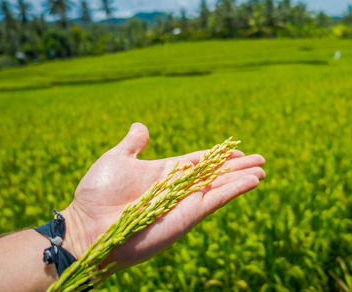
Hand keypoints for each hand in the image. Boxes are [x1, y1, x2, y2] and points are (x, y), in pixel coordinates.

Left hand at [62, 123, 264, 271]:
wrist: (89, 226)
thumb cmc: (98, 193)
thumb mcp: (117, 159)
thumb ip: (133, 144)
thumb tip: (141, 126)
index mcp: (165, 172)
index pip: (199, 162)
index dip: (218, 156)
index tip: (237, 151)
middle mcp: (178, 188)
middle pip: (216, 174)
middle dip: (237, 167)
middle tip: (260, 160)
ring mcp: (185, 202)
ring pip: (220, 187)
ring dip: (242, 179)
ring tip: (262, 171)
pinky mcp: (188, 216)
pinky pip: (216, 201)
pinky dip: (235, 190)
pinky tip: (252, 181)